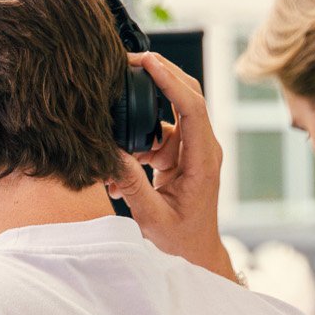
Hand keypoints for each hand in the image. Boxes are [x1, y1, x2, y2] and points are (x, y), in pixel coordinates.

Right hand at [110, 51, 237, 282]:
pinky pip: (155, 137)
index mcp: (204, 160)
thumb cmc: (181, 241)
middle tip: (127, 60)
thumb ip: (132, 185)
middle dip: (158, 75)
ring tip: (111, 131)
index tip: (147, 61)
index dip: (170, 80)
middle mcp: (202, 148)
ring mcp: (191, 150)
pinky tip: (117, 167)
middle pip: (185, 95)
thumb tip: (110, 154)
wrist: (195, 254)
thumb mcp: (152, 217)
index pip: (192, 107)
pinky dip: (134, 145)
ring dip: (137, 121)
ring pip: (166, 115)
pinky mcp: (179, 155)